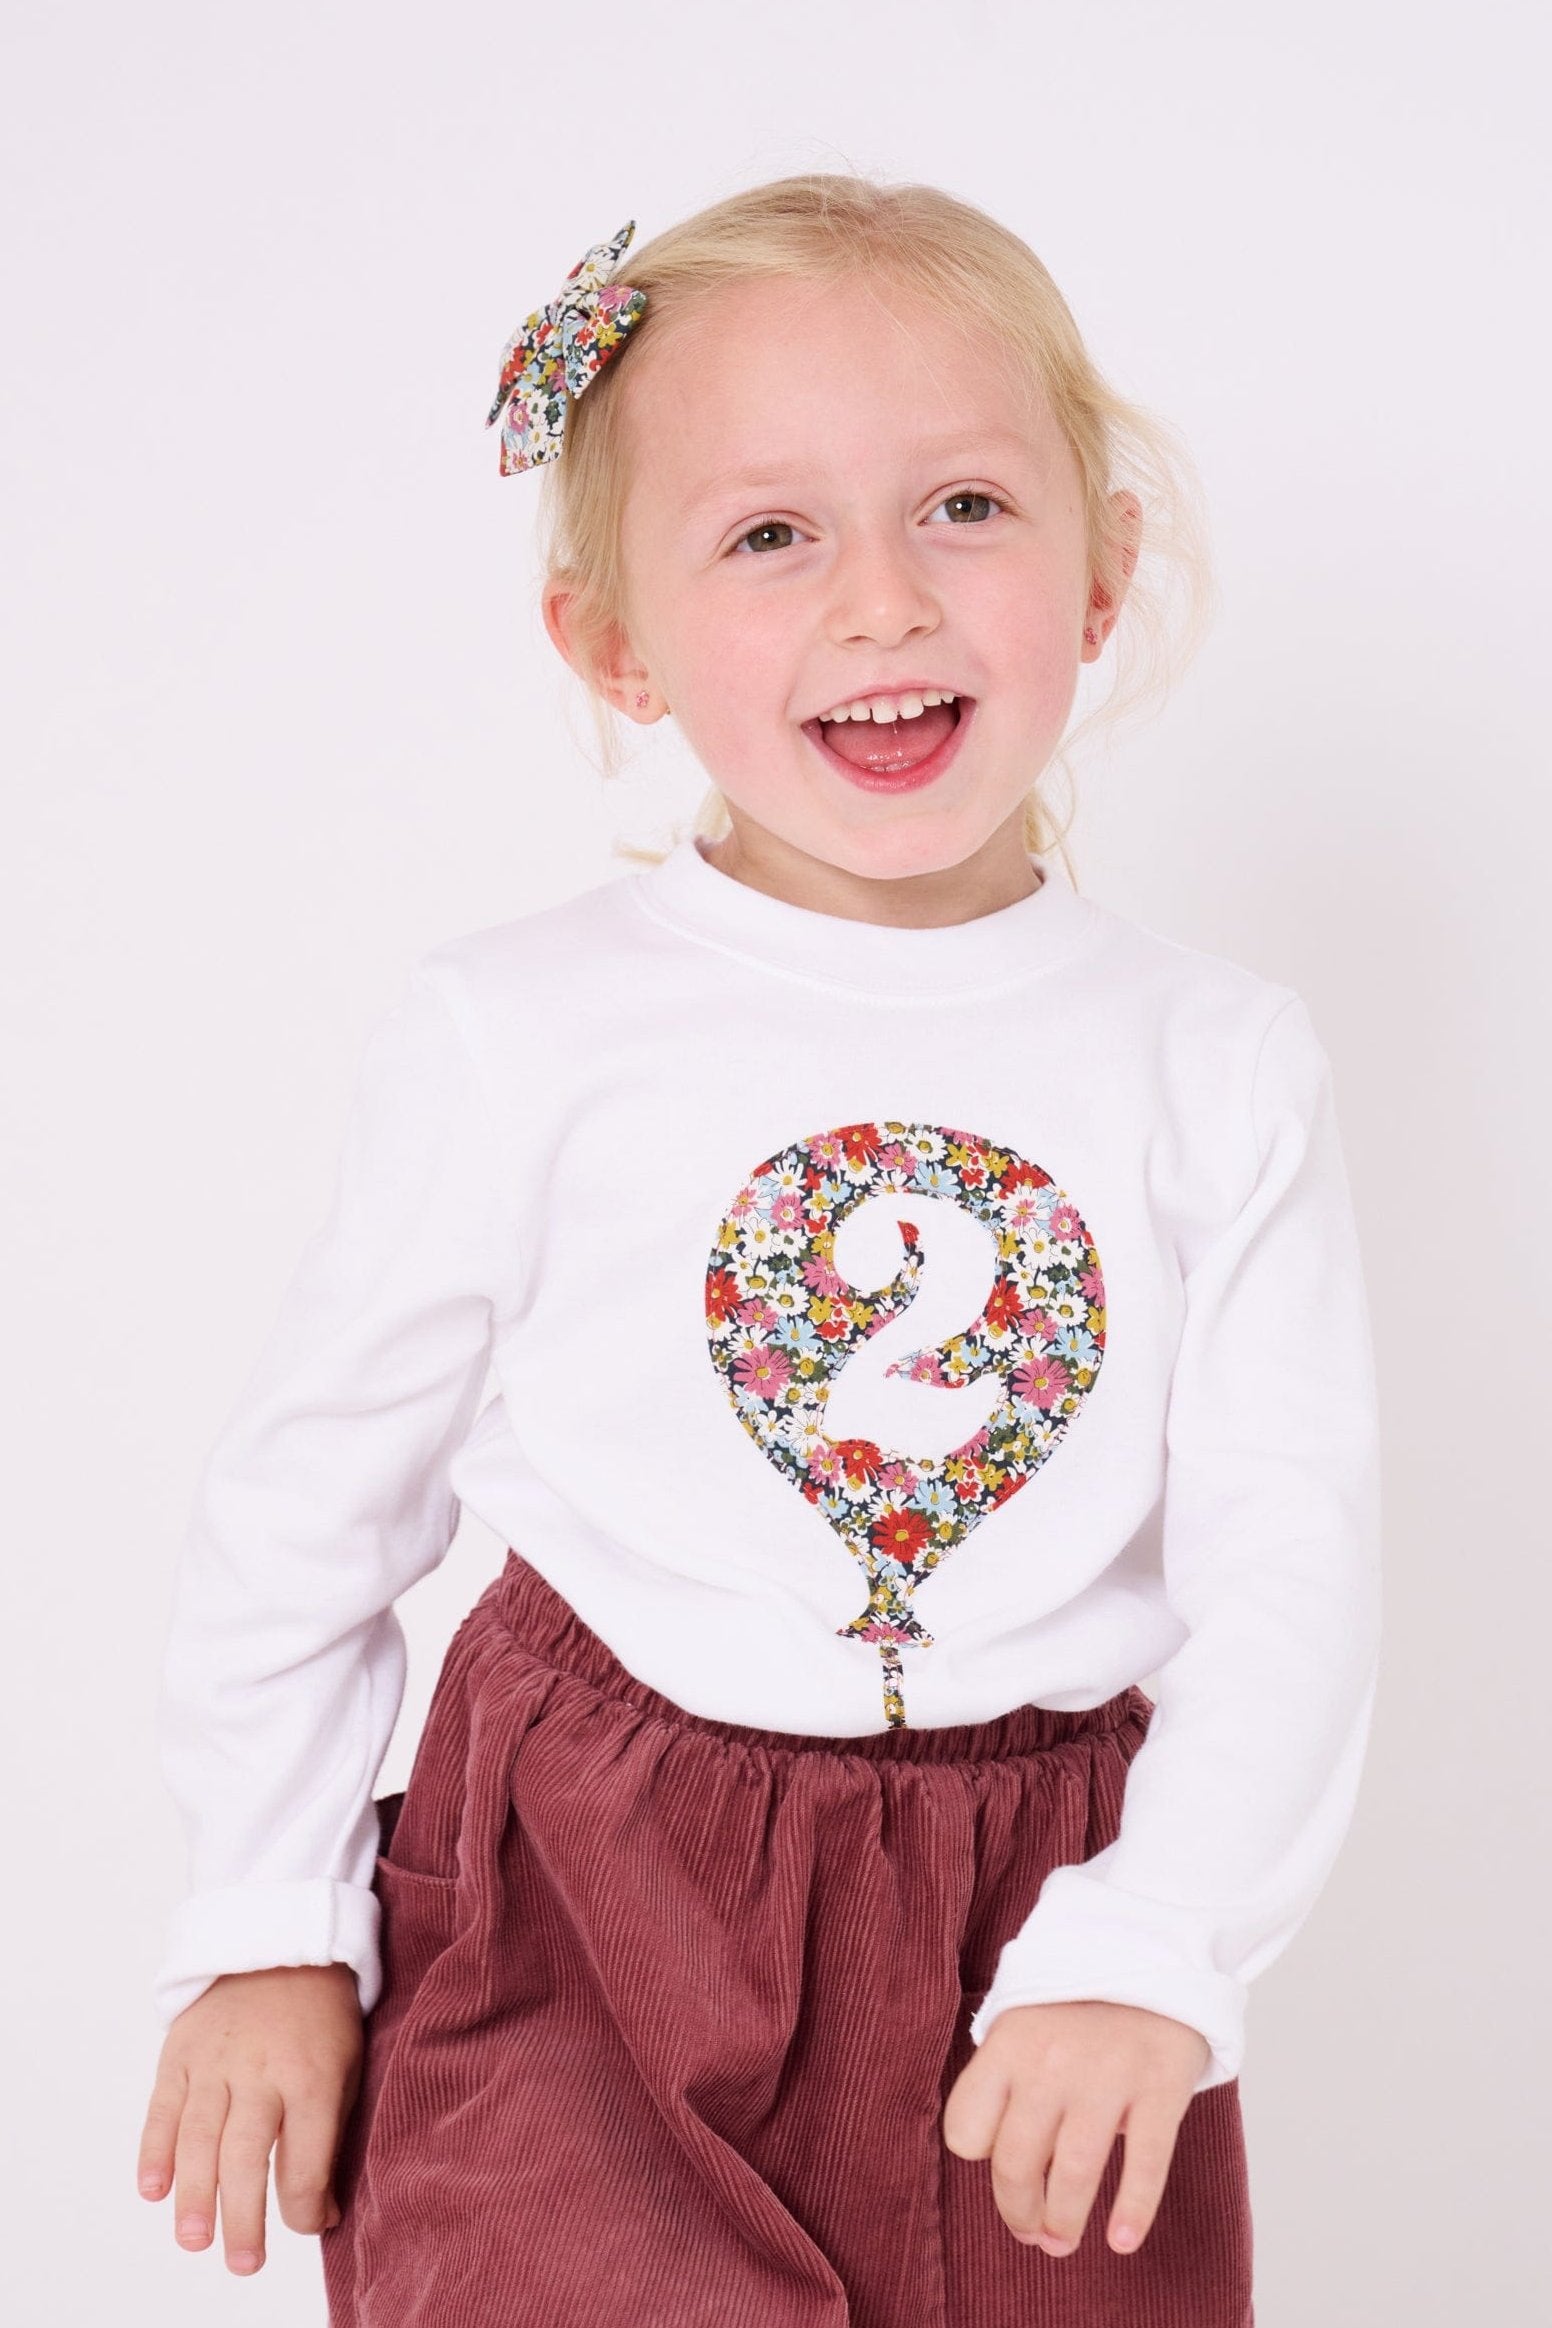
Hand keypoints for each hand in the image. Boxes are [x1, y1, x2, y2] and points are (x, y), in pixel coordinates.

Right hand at [136, 1963, 363, 2274]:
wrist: (282, 1941)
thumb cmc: (321, 2017)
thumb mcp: (346, 2068)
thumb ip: (328, 2138)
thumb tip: (320, 2212)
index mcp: (313, 2076)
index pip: (306, 2157)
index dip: (304, 2206)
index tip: (307, 2226)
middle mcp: (262, 2070)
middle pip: (247, 2154)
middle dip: (243, 2215)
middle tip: (243, 2263)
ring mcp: (216, 2060)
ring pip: (200, 2137)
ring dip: (194, 2194)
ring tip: (194, 2240)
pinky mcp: (181, 2051)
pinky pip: (163, 2107)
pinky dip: (155, 2150)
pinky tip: (154, 2189)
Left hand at [941, 1998, 1210, 2255]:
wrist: (1154, 1953)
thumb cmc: (1078, 2005)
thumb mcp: (1024, 2021)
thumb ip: (1005, 2079)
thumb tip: (993, 2157)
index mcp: (1008, 2045)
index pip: (966, 2128)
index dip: (979, 2156)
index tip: (998, 2165)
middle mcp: (1050, 2062)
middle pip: (1015, 2163)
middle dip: (1019, 2212)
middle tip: (1033, 2233)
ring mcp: (1106, 2075)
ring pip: (1074, 2173)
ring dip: (1063, 2221)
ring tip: (1062, 2242)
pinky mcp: (1159, 2087)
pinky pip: (1144, 2164)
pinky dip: (1133, 2211)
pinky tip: (1122, 2240)